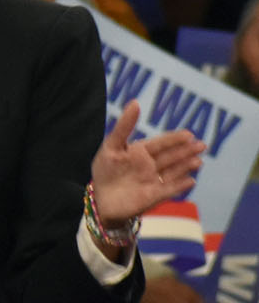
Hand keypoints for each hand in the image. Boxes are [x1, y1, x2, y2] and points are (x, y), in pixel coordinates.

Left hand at [91, 99, 203, 227]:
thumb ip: (124, 126)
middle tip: (201, 145)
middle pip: (171, 156)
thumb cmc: (105, 171)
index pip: (161, 144)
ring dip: (186, 166)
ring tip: (198, 161)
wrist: (101, 200)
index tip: (189, 134)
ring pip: (173, 171)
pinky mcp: (155, 196)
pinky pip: (170, 189)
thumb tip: (135, 102)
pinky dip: (180, 185)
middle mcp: (150, 166)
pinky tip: (191, 181)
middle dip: (186, 151)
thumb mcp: (112, 146)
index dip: (174, 139)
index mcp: (140, 152)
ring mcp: (154, 180)